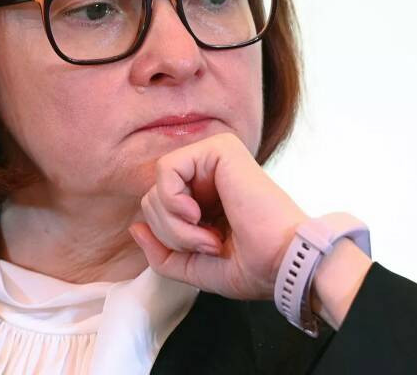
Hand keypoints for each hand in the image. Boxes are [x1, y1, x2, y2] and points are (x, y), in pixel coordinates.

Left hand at [128, 132, 307, 299]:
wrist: (282, 262)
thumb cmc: (252, 267)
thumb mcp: (194, 267)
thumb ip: (161, 252)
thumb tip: (134, 228)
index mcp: (208, 199)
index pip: (158, 210)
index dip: (170, 239)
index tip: (208, 251)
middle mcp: (211, 175)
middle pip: (152, 198)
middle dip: (170, 232)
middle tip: (208, 245)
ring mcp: (216, 158)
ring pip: (156, 185)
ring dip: (174, 223)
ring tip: (208, 236)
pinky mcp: (220, 148)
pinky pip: (166, 168)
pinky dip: (173, 201)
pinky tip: (197, 214)